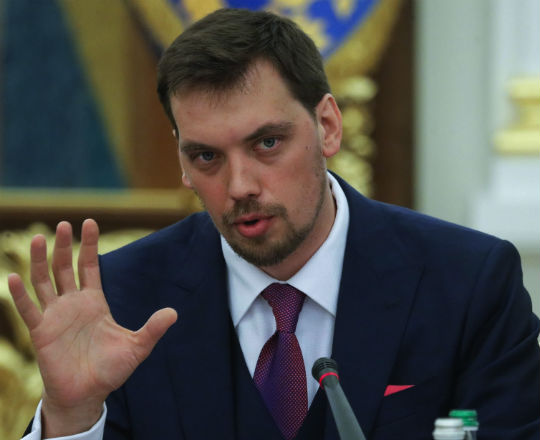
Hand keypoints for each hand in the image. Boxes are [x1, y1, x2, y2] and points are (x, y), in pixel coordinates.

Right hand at [7, 219, 176, 436]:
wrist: (88, 394)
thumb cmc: (111, 370)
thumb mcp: (137, 347)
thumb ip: (153, 329)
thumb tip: (174, 313)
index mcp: (95, 302)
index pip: (90, 266)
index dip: (89, 245)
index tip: (90, 222)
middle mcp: (73, 304)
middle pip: (65, 267)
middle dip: (63, 246)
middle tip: (64, 223)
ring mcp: (55, 316)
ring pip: (44, 281)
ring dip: (40, 260)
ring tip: (39, 237)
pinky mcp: (41, 332)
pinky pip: (29, 309)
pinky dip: (21, 294)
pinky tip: (14, 276)